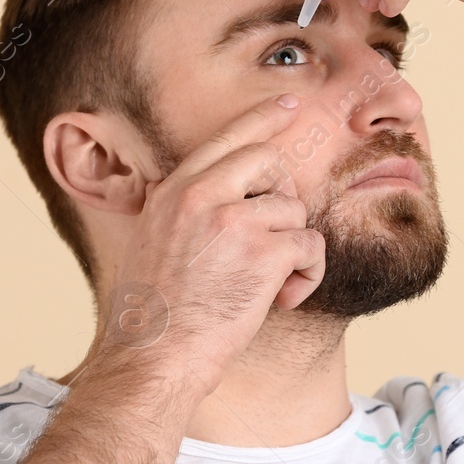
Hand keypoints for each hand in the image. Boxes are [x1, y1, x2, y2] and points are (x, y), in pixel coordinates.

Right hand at [98, 93, 325, 395]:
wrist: (152, 358)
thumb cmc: (154, 314)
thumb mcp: (152, 241)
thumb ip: (179, 209)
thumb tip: (196, 190)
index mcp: (173, 191)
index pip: (225, 138)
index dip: (261, 118)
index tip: (286, 105)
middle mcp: (201, 196)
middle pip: (268, 160)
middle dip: (283, 195)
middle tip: (275, 236)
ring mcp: (233, 221)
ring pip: (293, 210)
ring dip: (293, 249)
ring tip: (270, 285)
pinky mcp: (264, 252)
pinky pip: (310, 245)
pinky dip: (307, 274)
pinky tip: (284, 298)